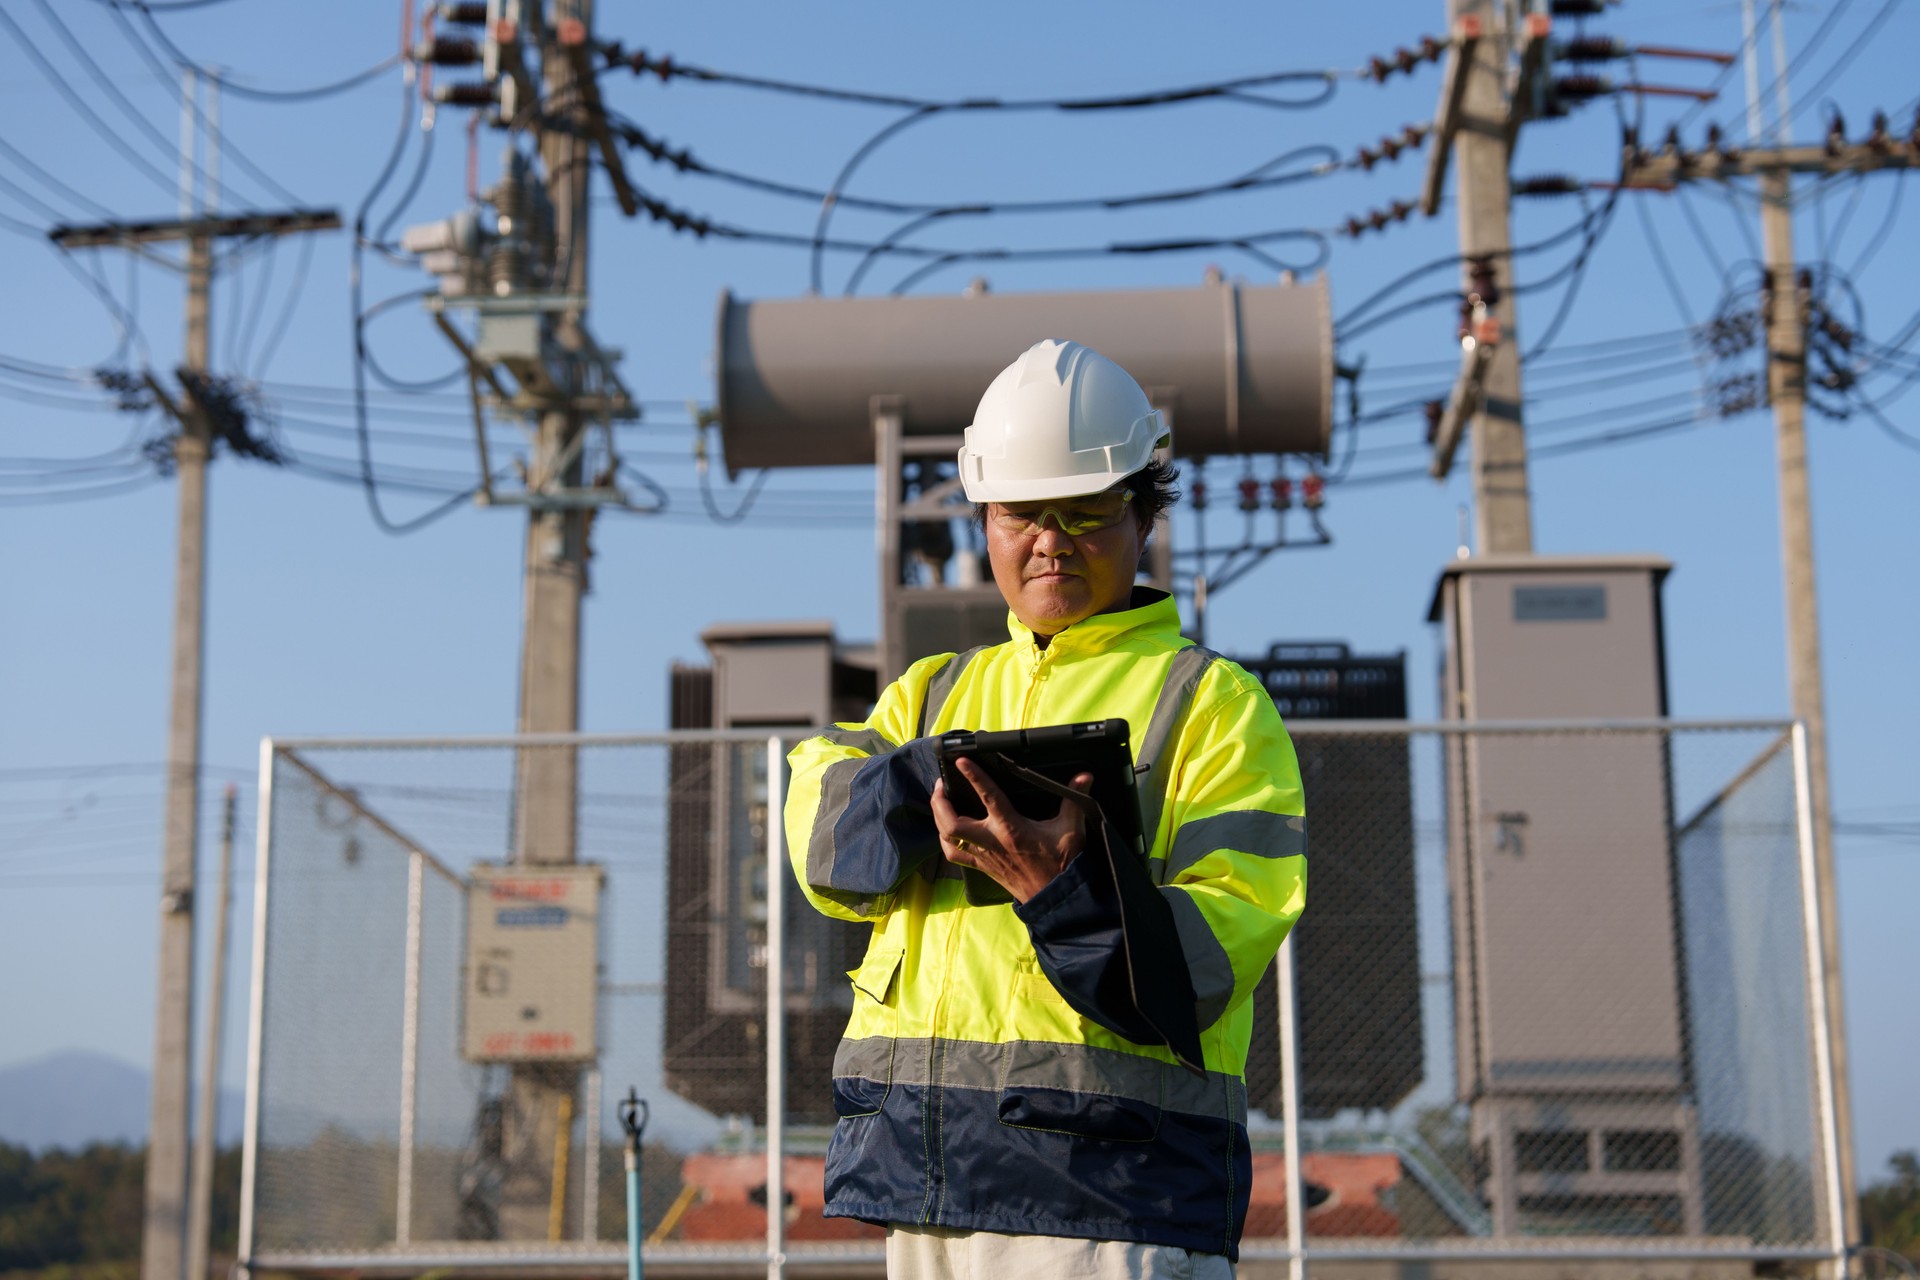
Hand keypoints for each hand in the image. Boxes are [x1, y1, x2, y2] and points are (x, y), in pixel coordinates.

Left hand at [931, 758, 1093, 903]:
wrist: (1055, 898)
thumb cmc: (1062, 865)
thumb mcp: (1071, 830)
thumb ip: (1074, 800)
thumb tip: (1085, 777)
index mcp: (1012, 829)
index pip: (988, 797)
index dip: (974, 776)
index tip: (961, 760)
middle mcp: (992, 842)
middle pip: (951, 823)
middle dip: (940, 802)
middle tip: (941, 784)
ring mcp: (983, 856)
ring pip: (947, 839)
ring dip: (938, 819)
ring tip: (940, 802)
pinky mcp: (982, 867)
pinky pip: (954, 855)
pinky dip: (945, 840)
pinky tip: (945, 830)